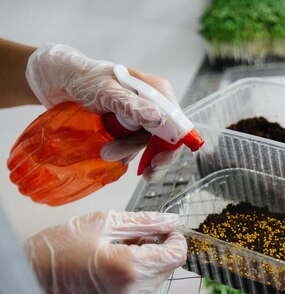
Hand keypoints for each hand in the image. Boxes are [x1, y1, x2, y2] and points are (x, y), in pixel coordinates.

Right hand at [23, 211, 186, 293]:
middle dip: (156, 254)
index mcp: (128, 268)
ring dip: (141, 270)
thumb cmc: (56, 247)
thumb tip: (172, 221)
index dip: (175, 241)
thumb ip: (143, 222)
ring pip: (148, 288)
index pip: (175, 257)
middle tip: (132, 240)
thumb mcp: (102, 223)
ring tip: (113, 256)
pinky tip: (104, 275)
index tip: (166, 232)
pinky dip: (125, 287)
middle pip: (164, 272)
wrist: (22, 279)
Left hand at [26, 43, 179, 178]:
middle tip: (146, 173)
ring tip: (107, 153)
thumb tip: (160, 120)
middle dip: (153, 155)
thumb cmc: (82, 78)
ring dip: (130, 152)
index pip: (177, 121)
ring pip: (148, 143)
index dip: (172, 144)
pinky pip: (135, 144)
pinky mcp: (129, 125)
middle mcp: (153, 103)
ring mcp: (141, 115)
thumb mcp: (106, 91)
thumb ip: (132, 106)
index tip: (158, 161)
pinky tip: (114, 154)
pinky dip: (126, 152)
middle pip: (167, 136)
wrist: (58, 81)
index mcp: (156, 90)